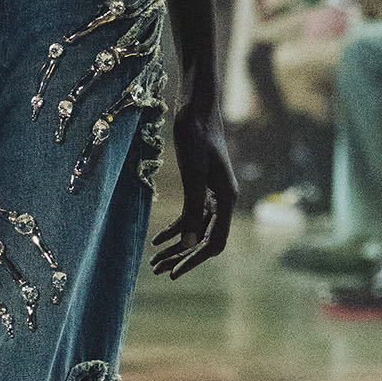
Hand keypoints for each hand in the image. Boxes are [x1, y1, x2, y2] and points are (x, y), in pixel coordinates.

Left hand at [151, 96, 236, 278]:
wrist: (197, 107)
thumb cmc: (197, 136)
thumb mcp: (193, 174)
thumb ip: (192, 210)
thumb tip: (188, 244)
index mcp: (227, 199)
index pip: (214, 241)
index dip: (194, 259)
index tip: (174, 273)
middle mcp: (223, 200)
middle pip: (203, 238)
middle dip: (181, 256)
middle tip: (157, 270)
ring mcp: (213, 194)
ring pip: (195, 229)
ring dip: (176, 245)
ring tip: (154, 260)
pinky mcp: (201, 186)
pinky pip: (190, 215)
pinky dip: (174, 228)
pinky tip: (157, 239)